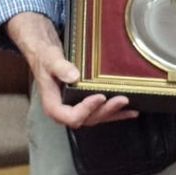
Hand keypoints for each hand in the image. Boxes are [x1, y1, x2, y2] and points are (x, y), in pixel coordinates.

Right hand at [7, 12, 137, 128]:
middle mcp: (65, 110)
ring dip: (113, 112)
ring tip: (129, 106)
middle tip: (121, 100)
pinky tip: (130, 111)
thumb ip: (60, 68)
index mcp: (54, 106)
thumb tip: (74, 76)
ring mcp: (76, 108)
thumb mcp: (50, 60)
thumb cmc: (45, 59)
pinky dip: (116, 113)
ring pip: (96, 117)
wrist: (45, 55)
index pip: (70, 116)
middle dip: (105, 111)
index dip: (86, 110)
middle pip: (87, 119)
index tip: (99, 96)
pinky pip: (100, 111)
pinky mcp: (84, 104)